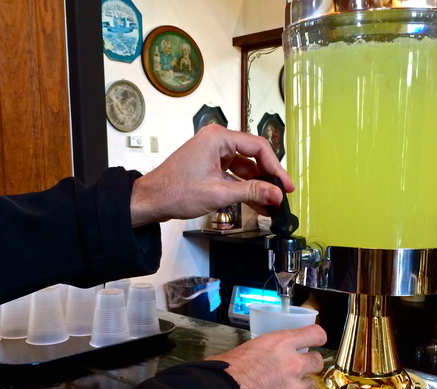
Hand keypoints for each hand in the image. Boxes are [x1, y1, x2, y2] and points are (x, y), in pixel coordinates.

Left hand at [130, 125, 293, 226]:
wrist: (151, 201)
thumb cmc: (174, 191)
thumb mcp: (219, 193)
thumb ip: (252, 192)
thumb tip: (276, 194)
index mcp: (218, 138)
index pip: (258, 147)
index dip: (275, 168)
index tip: (285, 185)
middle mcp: (216, 141)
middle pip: (253, 156)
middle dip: (268, 177)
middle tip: (281, 194)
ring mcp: (213, 153)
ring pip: (245, 167)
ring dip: (258, 186)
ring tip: (271, 203)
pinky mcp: (210, 166)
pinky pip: (234, 174)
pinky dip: (245, 188)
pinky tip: (257, 203)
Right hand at [207, 325, 326, 388]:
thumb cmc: (223, 376)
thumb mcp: (239, 352)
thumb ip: (255, 354)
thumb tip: (249, 359)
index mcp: (279, 344)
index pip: (313, 334)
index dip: (316, 337)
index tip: (316, 339)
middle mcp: (293, 365)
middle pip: (317, 361)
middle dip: (310, 364)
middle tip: (300, 367)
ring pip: (311, 387)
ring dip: (301, 387)